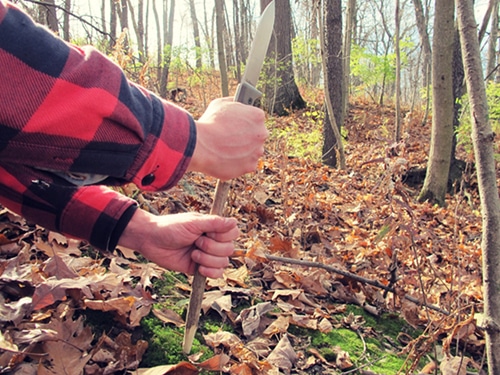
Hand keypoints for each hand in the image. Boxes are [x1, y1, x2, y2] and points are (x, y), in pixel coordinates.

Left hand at [118, 209, 238, 277]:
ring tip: (193, 254)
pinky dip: (210, 272)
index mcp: (213, 228)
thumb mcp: (193, 223)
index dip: (223, 235)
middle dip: (212, 247)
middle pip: (229, 249)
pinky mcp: (200, 268)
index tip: (208, 232)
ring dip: (208, 259)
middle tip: (196, 242)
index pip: (233, 233)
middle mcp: (213, 241)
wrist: (151, 241)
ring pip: (223, 263)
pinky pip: (216, 274)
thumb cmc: (171, 227)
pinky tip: (199, 268)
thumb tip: (234, 221)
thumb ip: (214, 223)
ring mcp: (207, 255)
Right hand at [188, 97, 267, 179]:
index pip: (256, 117)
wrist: (201, 145)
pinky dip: (238, 162)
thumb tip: (236, 103)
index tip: (240, 123)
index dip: (246, 120)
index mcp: (257, 116)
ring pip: (253, 150)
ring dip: (244, 150)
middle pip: (257, 134)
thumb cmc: (209, 123)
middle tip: (232, 136)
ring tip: (228, 149)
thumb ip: (233, 103)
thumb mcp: (220, 104)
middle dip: (247, 135)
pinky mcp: (249, 167)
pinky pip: (246, 164)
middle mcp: (261, 134)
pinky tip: (227, 158)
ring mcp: (257, 152)